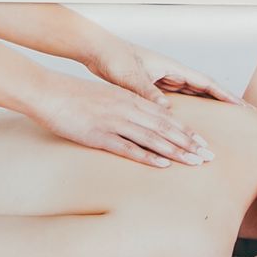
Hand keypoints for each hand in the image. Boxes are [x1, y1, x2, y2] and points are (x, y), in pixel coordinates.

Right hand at [30, 71, 211, 168]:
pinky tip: (163, 164)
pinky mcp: (98, 135)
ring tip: (195, 162)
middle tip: (209, 156)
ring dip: (176, 152)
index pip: (164, 116)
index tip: (203, 142)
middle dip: (189, 143)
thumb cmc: (71, 95)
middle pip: (164, 128)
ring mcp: (113, 122)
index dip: (186, 130)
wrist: (46, 92)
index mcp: (128, 99)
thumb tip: (138, 119)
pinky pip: (127, 148)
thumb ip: (123, 106)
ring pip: (152, 138)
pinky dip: (147, 156)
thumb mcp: (104, 96)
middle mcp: (125, 109)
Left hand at [87, 37, 240, 108]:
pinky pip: (178, 96)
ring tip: (227, 118)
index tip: (246, 106)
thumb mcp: (131, 77)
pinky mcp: (153, 83)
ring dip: (210, 103)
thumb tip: (167, 109)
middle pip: (206, 88)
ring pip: (193, 92)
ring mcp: (163, 77)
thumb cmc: (113, 58)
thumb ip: (148, 92)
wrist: (96, 50)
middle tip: (247, 114)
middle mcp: (171, 72)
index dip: (227, 95)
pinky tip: (193, 116)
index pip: (207, 83)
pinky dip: (190, 105)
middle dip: (226, 100)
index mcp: (172, 68)